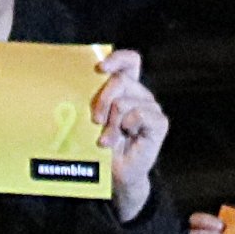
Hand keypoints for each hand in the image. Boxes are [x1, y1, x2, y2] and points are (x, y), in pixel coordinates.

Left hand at [93, 47, 170, 220]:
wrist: (116, 174)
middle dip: (102, 99)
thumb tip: (76, 85)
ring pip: (125, 101)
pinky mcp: (159, 122)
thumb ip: (90, 100)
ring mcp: (150, 107)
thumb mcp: (90, 119)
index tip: (100, 68)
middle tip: (95, 121)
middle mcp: (139, 94)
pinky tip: (126, 138)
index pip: (129, 61)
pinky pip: (140, 114)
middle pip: (121, 80)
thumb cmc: (99, 145)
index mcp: (125, 87)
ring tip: (108, 139)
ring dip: (112, 123)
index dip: (117, 59)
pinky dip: (128, 127)